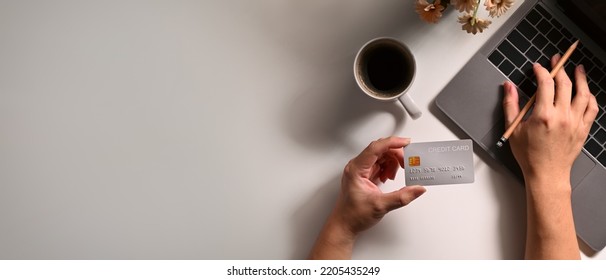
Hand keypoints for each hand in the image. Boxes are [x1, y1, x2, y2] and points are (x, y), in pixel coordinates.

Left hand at [335, 136, 425, 234]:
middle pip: (381, 150)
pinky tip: (388, 178)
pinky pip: (380, 164)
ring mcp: (361, 170)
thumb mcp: (380, 206)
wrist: (345, 225)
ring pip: (381, 156)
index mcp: (356, 169)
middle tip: (407, 164)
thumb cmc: (353, 215)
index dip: (392, 143)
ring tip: (393, 176)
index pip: (375, 148)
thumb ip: (401, 197)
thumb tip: (418, 189)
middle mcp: (357, 166)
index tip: (406, 143)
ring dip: (392, 163)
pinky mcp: (365, 175)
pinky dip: (388, 168)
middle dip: (396, 155)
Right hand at [502, 54, 597, 258]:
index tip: (538, 67)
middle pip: (565, 84)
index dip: (541, 71)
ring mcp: (575, 122)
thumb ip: (511, 104)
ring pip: (583, 93)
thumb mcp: (513, 129)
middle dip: (560, 69)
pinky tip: (587, 91)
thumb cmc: (529, 155)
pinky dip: (590, 97)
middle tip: (557, 60)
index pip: (545, 83)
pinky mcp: (583, 129)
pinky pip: (592, 108)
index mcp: (543, 115)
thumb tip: (508, 87)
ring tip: (577, 69)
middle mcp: (562, 116)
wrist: (546, 174)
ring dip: (580, 78)